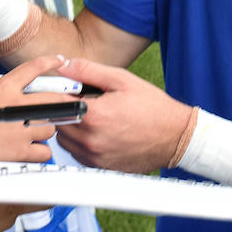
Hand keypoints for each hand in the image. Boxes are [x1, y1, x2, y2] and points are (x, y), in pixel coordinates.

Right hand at [0, 55, 70, 163]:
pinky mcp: (20, 151)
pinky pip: (45, 151)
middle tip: (61, 107)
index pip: (33, 69)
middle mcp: (16, 107)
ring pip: (51, 127)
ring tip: (31, 131)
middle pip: (54, 100)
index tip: (60, 60)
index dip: (50, 62)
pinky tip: (30, 150)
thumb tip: (14, 93)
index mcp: (4, 89)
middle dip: (60, 104)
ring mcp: (21, 130)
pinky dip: (40, 152)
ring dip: (45, 129)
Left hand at [53, 57, 191, 173]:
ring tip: (92, 117)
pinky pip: (77, 153)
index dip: (58, 92)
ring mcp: (95, 156)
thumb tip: (65, 65)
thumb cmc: (153, 108)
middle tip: (83, 101)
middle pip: (57, 121)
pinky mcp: (100, 167)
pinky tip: (98, 131)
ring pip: (64, 139)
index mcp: (93, 115)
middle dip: (65, 109)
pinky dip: (80, 142)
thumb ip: (89, 71)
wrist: (175, 136)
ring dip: (70, 126)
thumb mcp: (122, 80)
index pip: (56, 103)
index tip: (65, 89)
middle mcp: (91, 140)